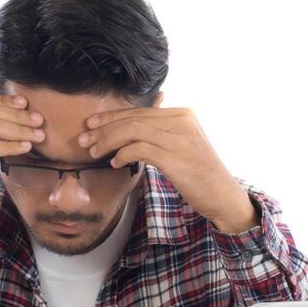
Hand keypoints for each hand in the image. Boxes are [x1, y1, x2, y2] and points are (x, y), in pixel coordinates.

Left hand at [77, 106, 258, 232]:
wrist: (223, 195)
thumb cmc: (200, 173)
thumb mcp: (182, 144)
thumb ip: (162, 131)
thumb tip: (134, 122)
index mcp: (182, 114)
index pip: (139, 111)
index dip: (112, 117)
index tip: (91, 124)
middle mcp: (182, 121)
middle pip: (133, 119)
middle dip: (104, 128)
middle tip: (84, 139)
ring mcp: (179, 139)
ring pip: (132, 131)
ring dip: (108, 141)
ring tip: (95, 152)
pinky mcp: (176, 158)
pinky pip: (140, 149)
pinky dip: (123, 154)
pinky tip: (115, 163)